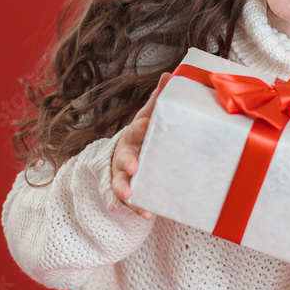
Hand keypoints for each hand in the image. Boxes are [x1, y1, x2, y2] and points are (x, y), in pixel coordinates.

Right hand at [111, 72, 171, 220]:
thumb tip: (171, 74)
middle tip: (134, 165)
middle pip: (123, 155)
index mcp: (133, 134)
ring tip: (131, 195)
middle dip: (127, 160)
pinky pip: (130, 202)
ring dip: (125, 187)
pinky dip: (137, 209)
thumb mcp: (149, 117)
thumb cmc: (144, 134)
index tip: (145, 125)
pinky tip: (147, 215)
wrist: (126, 158)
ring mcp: (122, 174)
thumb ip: (158, 100)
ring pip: (119, 181)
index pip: (135, 129)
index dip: (139, 127)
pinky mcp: (127, 192)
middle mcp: (124, 153)